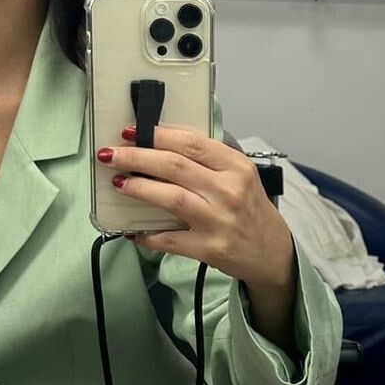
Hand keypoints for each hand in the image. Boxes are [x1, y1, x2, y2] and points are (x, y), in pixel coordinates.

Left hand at [102, 126, 294, 292]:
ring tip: (120, 183)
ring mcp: (219, 221)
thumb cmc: (250, 210)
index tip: (131, 131)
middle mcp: (229, 191)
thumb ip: (209, 161)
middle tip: (111, 154)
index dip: (157, 134)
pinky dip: (148, 235)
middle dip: (137, 157)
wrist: (272, 253)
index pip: (192, 143)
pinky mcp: (210, 249)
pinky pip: (170, 239)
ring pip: (171, 198)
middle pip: (175, 166)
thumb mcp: (240, 176)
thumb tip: (161, 145)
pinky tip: (132, 230)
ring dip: (139, 188)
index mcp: (237, 167)